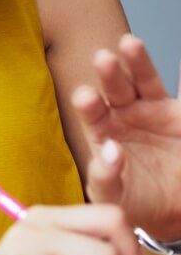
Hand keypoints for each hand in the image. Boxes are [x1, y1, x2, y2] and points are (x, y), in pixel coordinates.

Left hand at [72, 34, 180, 238]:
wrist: (169, 211)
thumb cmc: (132, 201)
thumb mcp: (113, 196)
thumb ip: (105, 177)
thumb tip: (109, 151)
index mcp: (101, 129)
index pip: (91, 111)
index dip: (88, 103)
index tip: (86, 97)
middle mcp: (124, 113)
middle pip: (114, 88)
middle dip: (108, 73)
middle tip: (102, 58)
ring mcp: (153, 110)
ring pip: (144, 80)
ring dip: (138, 62)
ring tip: (130, 43)